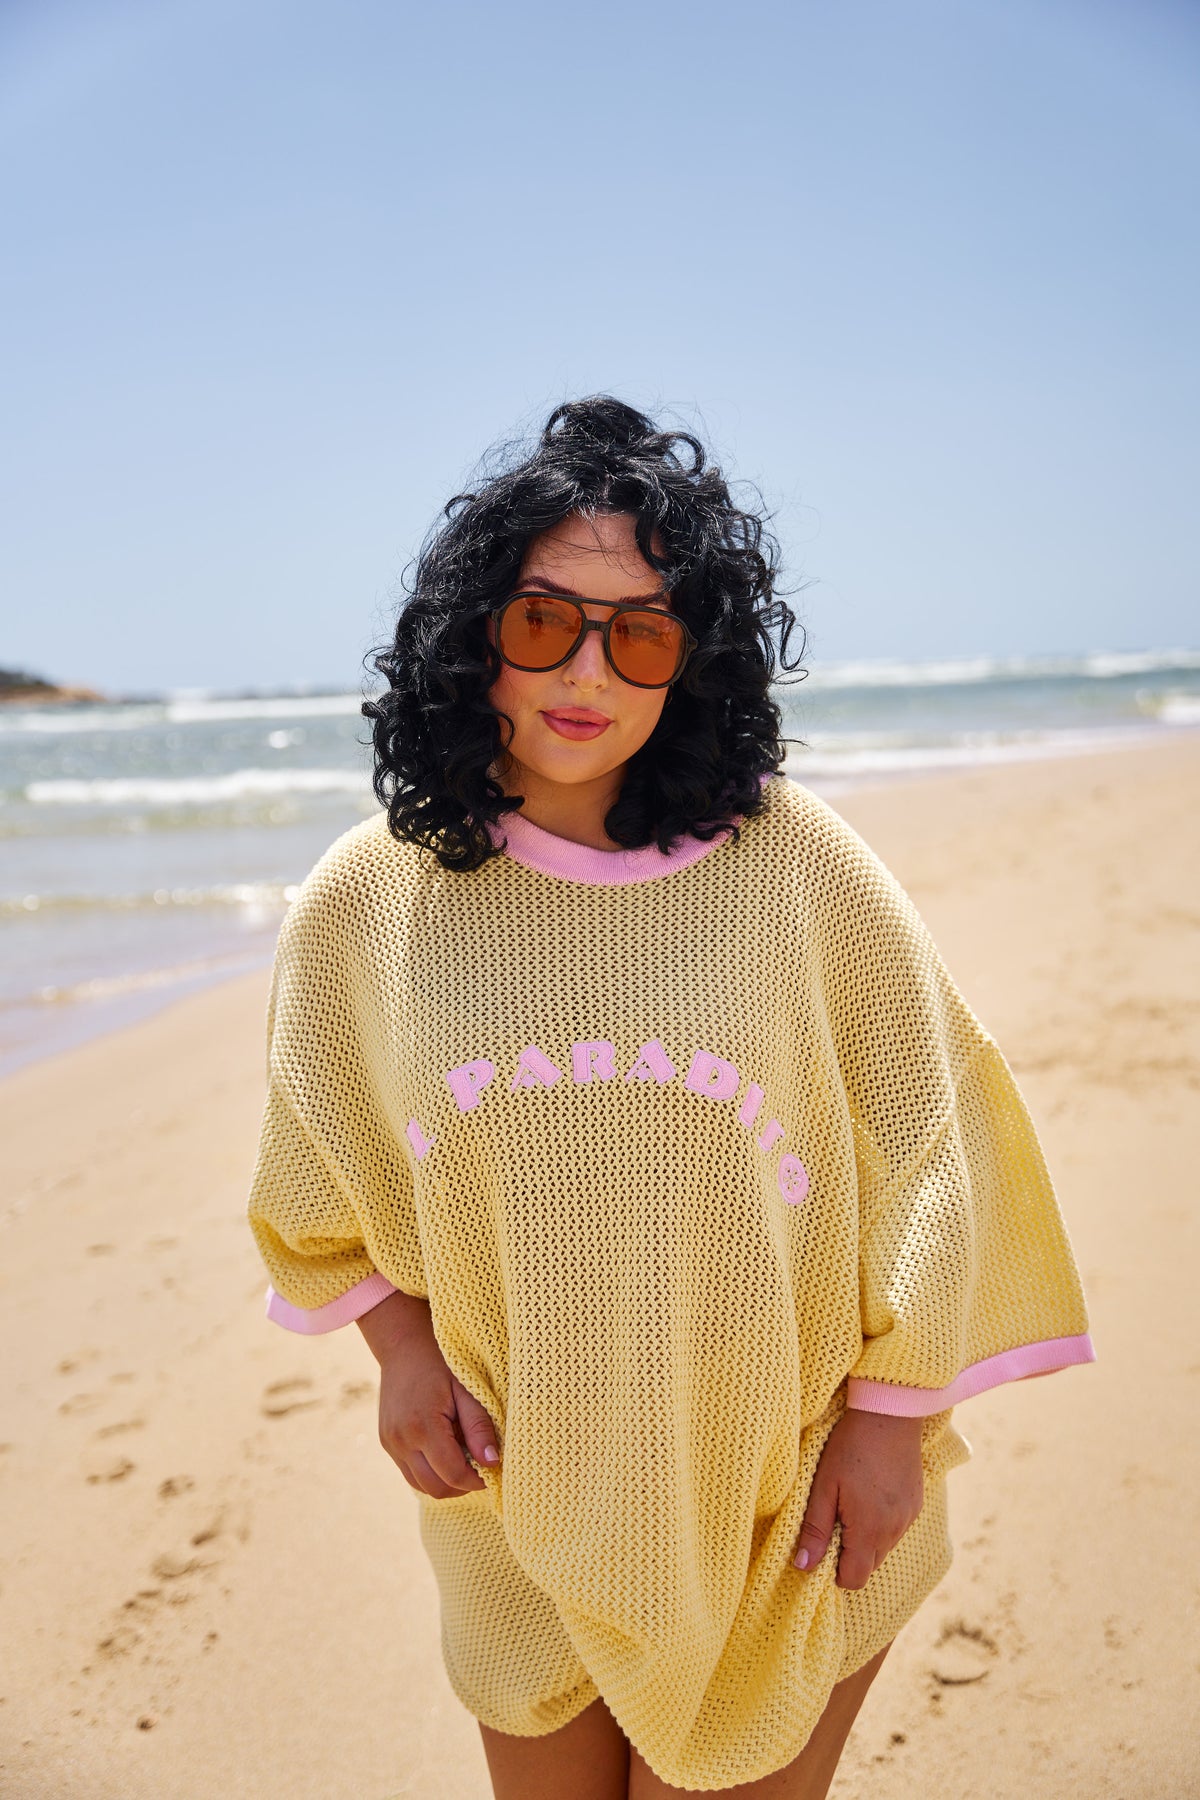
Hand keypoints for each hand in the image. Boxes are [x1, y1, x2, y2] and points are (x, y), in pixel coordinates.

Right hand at [357, 1291, 502, 1498]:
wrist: (403, 1345)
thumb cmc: (441, 1362)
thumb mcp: (467, 1389)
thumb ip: (479, 1427)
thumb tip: (493, 1462)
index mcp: (422, 1426)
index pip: (452, 1474)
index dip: (476, 1480)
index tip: (492, 1471)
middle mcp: (401, 1440)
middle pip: (435, 1487)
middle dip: (461, 1485)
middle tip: (480, 1468)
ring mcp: (390, 1443)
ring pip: (420, 1484)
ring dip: (445, 1481)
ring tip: (463, 1459)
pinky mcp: (386, 1442)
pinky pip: (410, 1472)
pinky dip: (430, 1472)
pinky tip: (445, 1452)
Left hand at [793, 1408, 923, 1588]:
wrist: (889, 1412)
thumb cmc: (850, 1446)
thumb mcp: (823, 1485)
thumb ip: (814, 1529)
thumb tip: (803, 1567)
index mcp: (869, 1530)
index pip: (854, 1579)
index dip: (833, 1571)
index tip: (821, 1546)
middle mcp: (894, 1531)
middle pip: (868, 1565)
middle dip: (848, 1554)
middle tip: (832, 1519)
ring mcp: (908, 1518)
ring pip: (882, 1548)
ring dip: (864, 1538)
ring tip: (850, 1502)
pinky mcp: (916, 1504)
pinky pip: (895, 1529)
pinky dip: (880, 1523)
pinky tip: (869, 1494)